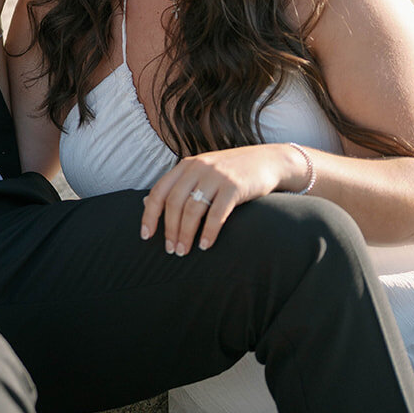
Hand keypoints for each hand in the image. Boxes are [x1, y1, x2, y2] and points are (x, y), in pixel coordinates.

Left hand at [141, 143, 305, 254]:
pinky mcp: (235, 186)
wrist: (267, 161)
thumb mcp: (202, 172)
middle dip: (170, 229)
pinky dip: (209, 232)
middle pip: (174, 203)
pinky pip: (217, 214)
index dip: (150, 215)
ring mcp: (216, 176)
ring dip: (186, 234)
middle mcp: (198, 167)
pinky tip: (205, 245)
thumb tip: (146, 202)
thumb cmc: (230, 172)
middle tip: (171, 250)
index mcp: (186, 165)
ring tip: (185, 251)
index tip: (146, 236)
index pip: (159, 191)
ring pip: (193, 209)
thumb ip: (178, 185)